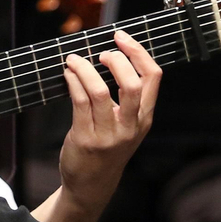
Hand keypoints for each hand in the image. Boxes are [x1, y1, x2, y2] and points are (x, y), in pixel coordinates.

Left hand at [58, 31, 161, 214]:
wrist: (92, 183)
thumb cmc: (108, 147)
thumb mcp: (128, 125)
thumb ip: (127, 97)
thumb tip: (111, 55)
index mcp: (144, 117)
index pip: (152, 77)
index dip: (138, 52)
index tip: (121, 38)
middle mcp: (130, 126)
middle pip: (131, 83)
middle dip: (116, 60)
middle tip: (101, 52)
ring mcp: (108, 134)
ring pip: (99, 91)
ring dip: (84, 69)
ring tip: (74, 60)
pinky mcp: (86, 139)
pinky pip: (79, 102)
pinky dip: (73, 82)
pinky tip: (69, 74)